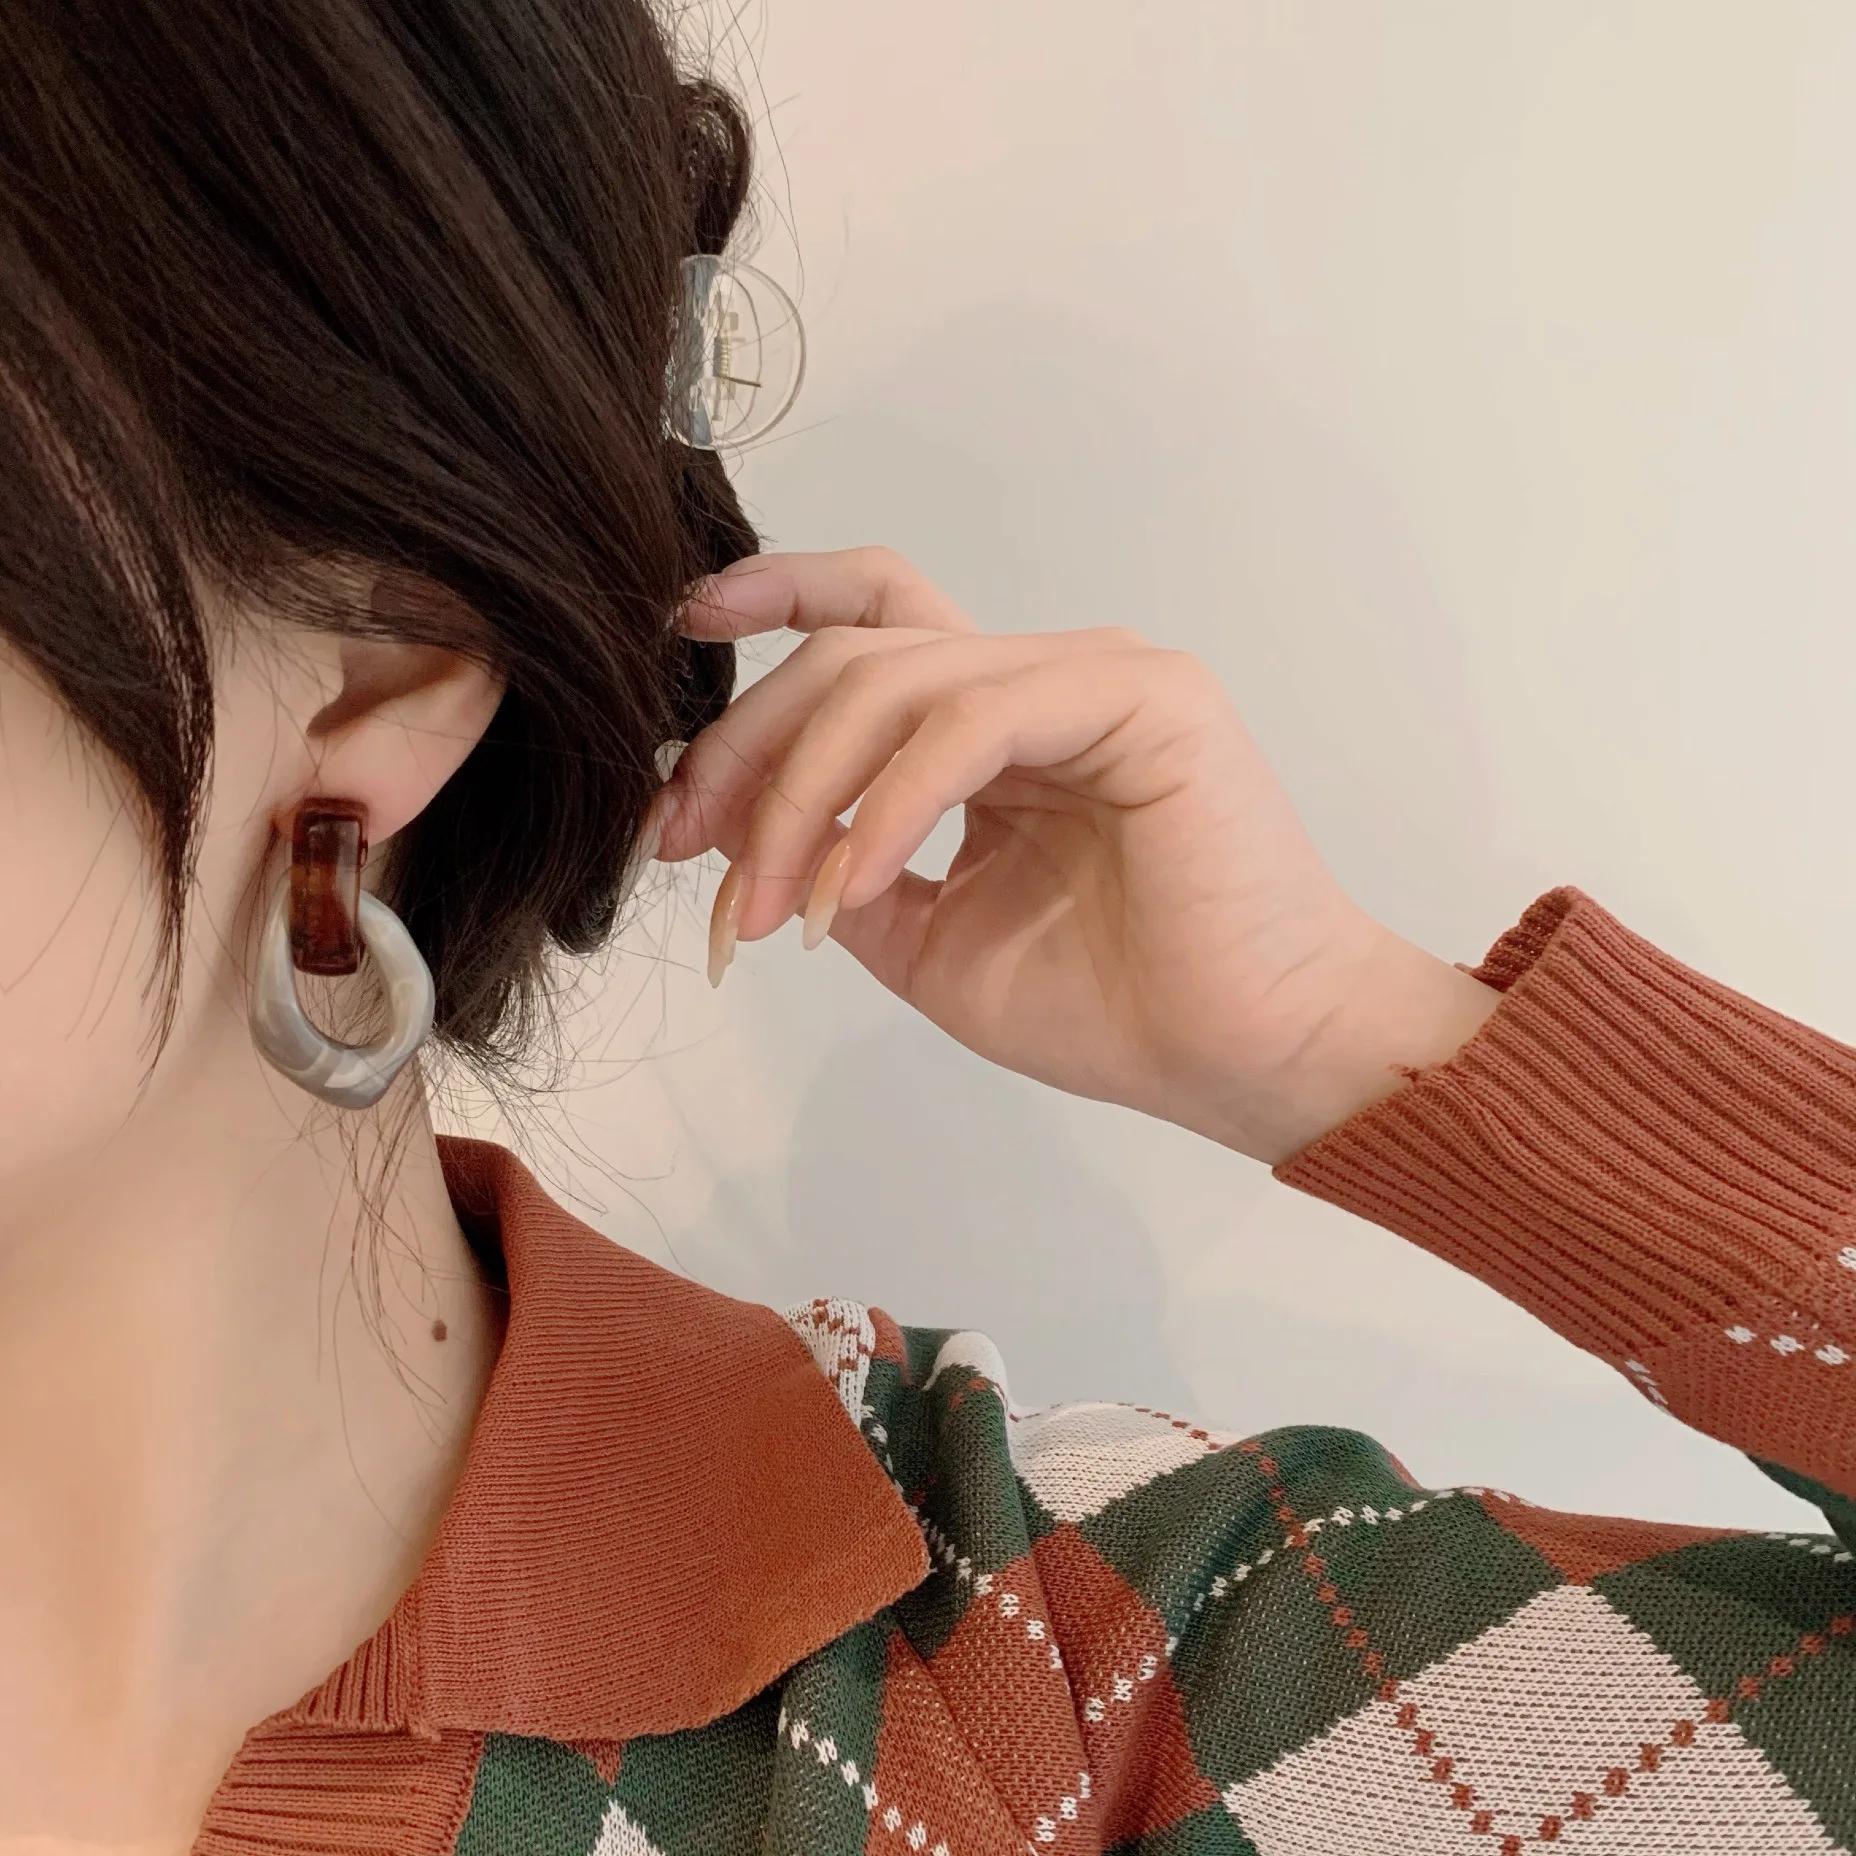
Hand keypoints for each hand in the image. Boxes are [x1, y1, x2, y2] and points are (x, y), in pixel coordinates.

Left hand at [655, 549, 1498, 1164]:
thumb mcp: (928, 941)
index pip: (873, 619)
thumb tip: (722, 821)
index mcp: (997, 723)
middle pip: (852, 651)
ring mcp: (1093, 676)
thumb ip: (837, 868)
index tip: (676, 634)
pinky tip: (852, 891)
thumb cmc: (1113, 1009)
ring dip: (802, 797)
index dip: (772, 599)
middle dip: (746, 747)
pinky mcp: (1140, 698)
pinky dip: (889, 807)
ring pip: (895, 681)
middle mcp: (1039, 679)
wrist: (1245, 1061)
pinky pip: (971, 723)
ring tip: (772, 912)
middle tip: (678, 848)